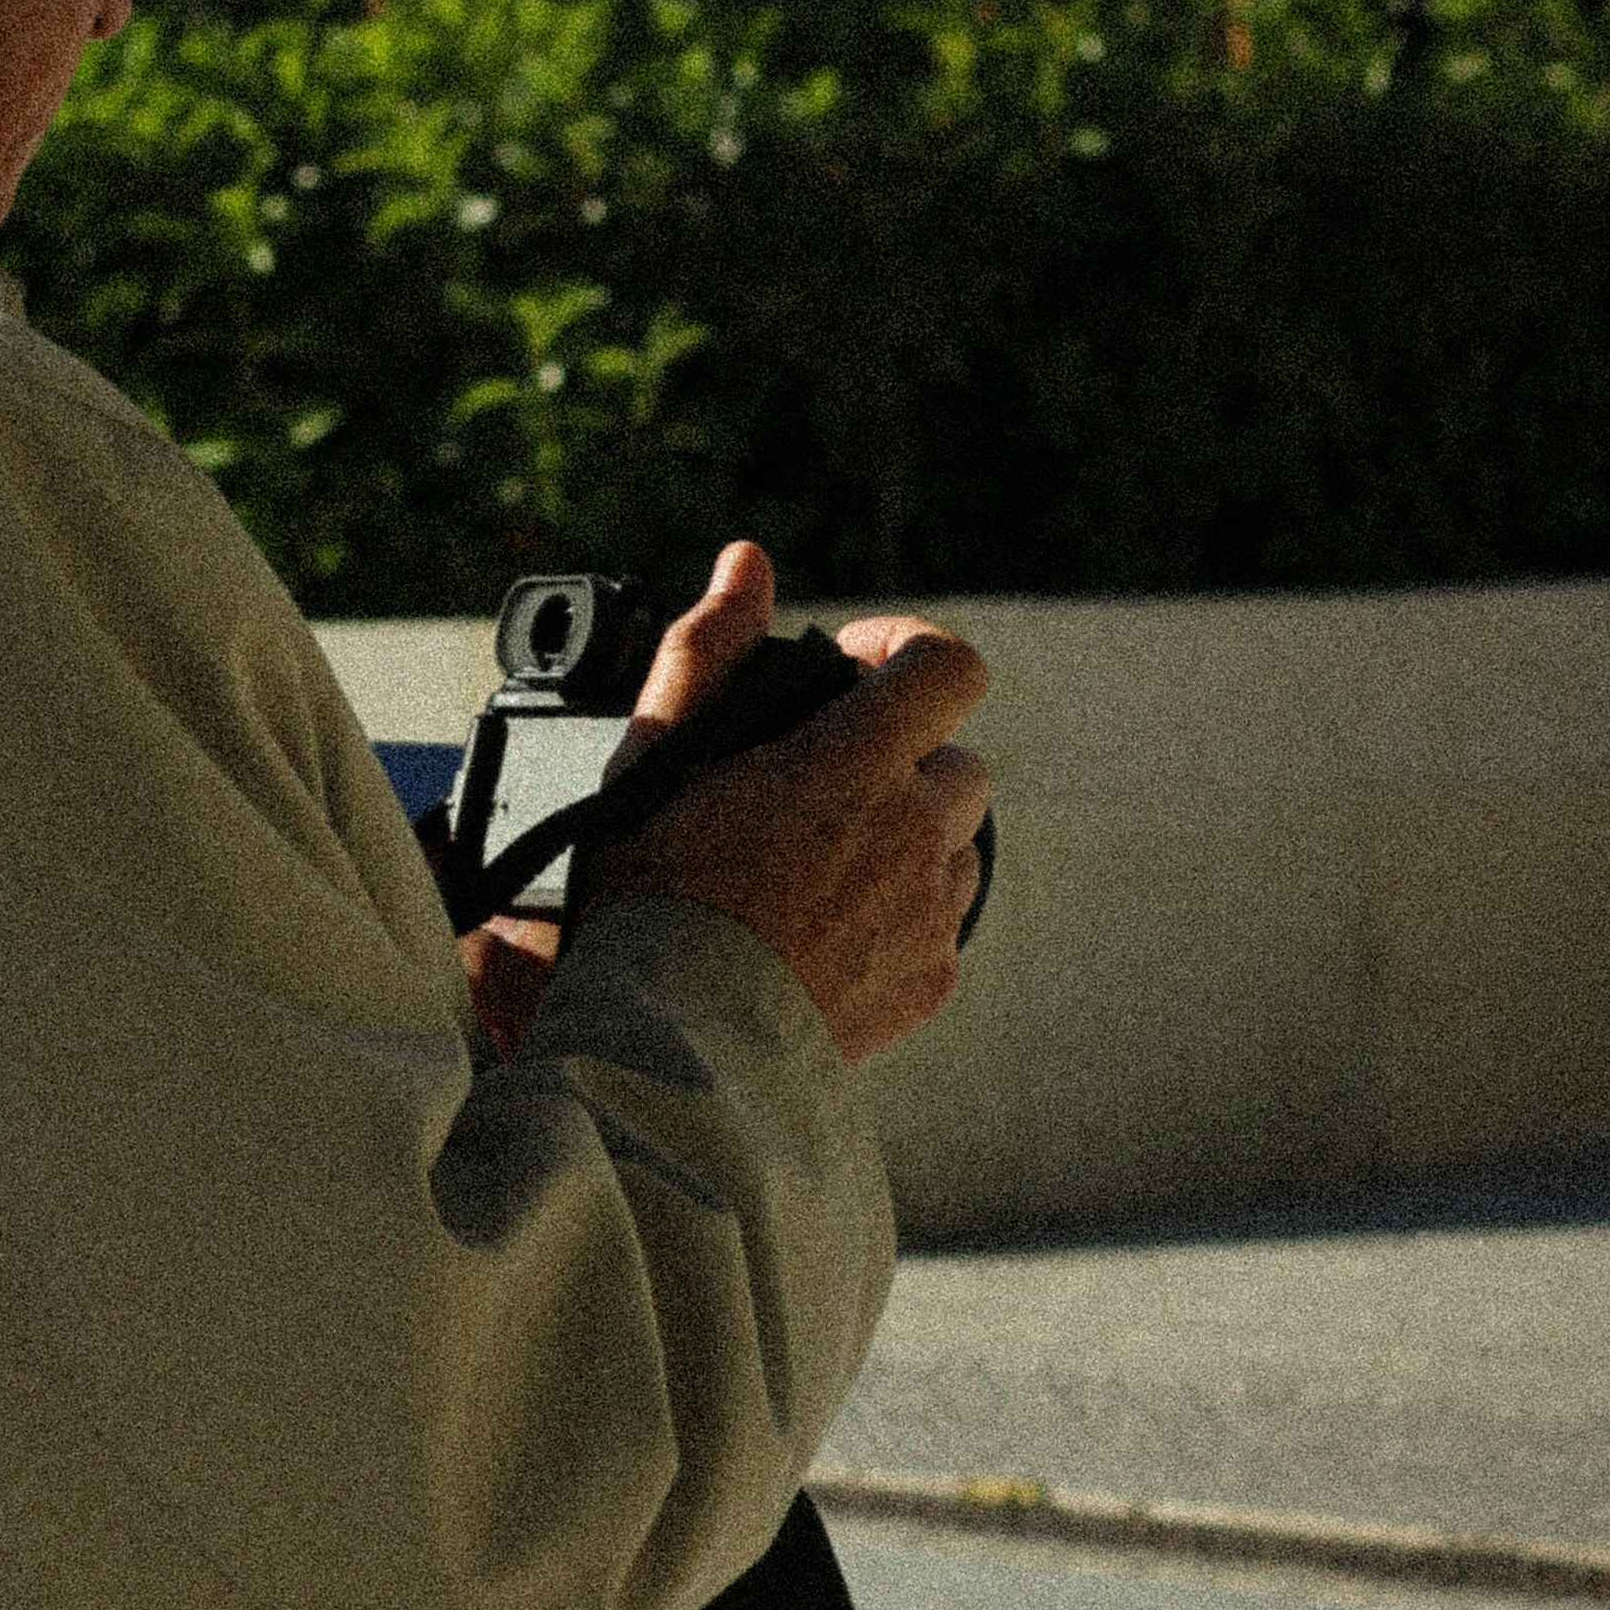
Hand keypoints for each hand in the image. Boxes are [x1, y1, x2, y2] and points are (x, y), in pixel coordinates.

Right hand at [606, 541, 990, 1062]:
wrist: (673, 1049)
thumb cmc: (653, 896)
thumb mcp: (659, 757)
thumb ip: (711, 648)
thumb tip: (747, 561)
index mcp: (851, 766)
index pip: (947, 667)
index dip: (908, 650)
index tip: (855, 670)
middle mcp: (912, 834)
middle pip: (957, 760)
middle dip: (901, 761)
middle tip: (820, 790)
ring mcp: (930, 912)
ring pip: (956, 842)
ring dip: (909, 837)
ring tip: (818, 869)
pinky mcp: (933, 980)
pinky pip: (942, 921)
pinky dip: (902, 913)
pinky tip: (825, 931)